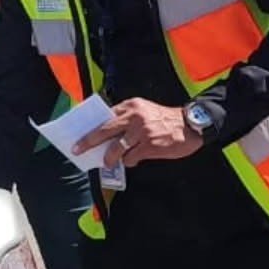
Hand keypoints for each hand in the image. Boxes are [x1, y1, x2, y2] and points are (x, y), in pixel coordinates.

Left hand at [74, 98, 202, 168]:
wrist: (190, 125)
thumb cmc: (165, 120)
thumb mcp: (145, 111)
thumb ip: (127, 118)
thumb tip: (106, 136)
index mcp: (131, 106)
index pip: (105, 115)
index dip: (91, 127)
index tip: (80, 135)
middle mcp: (135, 116)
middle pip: (104, 130)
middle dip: (88, 142)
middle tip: (78, 149)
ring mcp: (142, 131)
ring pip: (116, 148)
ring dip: (109, 158)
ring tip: (107, 162)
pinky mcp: (149, 145)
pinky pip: (131, 157)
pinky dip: (129, 161)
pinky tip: (133, 160)